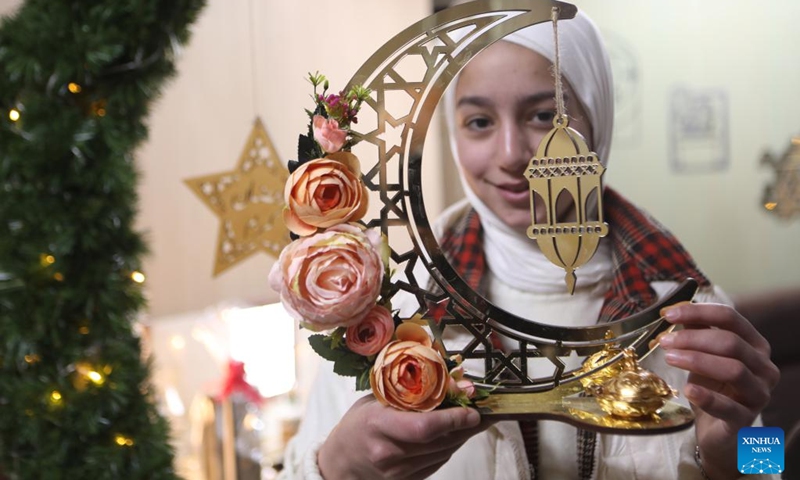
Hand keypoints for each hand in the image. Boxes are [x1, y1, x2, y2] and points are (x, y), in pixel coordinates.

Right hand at [317, 395, 489, 479]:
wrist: (341, 463)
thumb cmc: (358, 425)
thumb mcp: (376, 400)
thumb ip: (411, 393)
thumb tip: (453, 383)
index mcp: (377, 426)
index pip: (424, 427)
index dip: (453, 419)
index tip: (472, 410)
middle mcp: (389, 453)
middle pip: (440, 441)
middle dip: (465, 426)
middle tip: (482, 411)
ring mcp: (398, 473)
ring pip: (444, 453)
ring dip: (461, 436)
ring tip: (472, 421)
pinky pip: (438, 463)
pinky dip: (449, 448)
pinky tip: (453, 435)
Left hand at [659, 303, 779, 478]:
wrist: (716, 430)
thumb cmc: (712, 387)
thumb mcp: (703, 355)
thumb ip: (695, 332)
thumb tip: (674, 310)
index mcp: (755, 345)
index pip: (730, 318)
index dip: (698, 312)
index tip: (667, 314)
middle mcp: (764, 367)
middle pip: (731, 343)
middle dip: (693, 338)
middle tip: (664, 340)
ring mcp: (759, 394)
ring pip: (733, 370)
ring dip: (697, 361)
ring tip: (669, 358)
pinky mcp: (745, 420)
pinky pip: (728, 407)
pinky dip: (706, 396)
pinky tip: (687, 389)